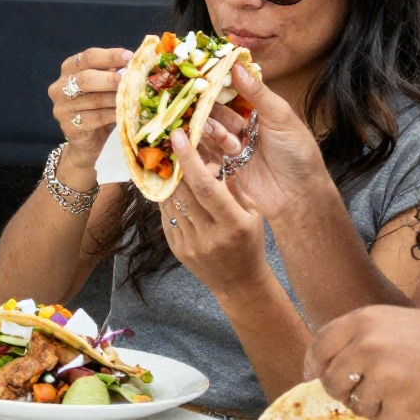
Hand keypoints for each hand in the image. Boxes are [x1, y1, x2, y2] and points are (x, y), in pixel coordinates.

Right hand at [50, 47, 128, 181]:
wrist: (87, 141)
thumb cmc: (99, 108)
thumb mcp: (105, 87)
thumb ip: (114, 74)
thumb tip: (136, 63)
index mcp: (69, 69)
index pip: (87, 57)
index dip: (109, 56)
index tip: (130, 57)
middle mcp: (59, 87)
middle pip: (85, 79)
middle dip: (111, 79)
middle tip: (131, 80)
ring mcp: (61, 108)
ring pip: (93, 100)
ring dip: (115, 99)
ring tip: (133, 98)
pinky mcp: (68, 126)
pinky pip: (95, 118)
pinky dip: (112, 115)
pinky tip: (124, 114)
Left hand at [163, 125, 269, 293]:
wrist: (240, 283)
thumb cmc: (249, 242)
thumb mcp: (252, 213)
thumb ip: (233, 187)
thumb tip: (212, 156)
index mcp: (233, 223)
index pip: (205, 187)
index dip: (189, 160)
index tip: (179, 136)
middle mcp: (210, 235)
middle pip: (183, 191)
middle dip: (175, 165)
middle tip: (169, 143)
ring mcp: (191, 245)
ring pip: (171, 203)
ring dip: (169, 181)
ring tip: (169, 163)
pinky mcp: (178, 250)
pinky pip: (167, 217)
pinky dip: (168, 200)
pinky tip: (172, 189)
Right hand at [195, 61, 332, 223]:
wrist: (299, 196)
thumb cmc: (297, 153)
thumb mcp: (281, 117)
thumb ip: (258, 93)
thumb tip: (237, 66)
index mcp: (261, 113)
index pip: (235, 93)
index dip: (219, 84)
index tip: (200, 73)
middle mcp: (246, 128)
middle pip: (219, 113)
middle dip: (204, 106)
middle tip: (185, 97)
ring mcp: (236, 148)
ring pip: (212, 132)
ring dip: (203, 127)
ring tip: (190, 122)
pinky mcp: (228, 168)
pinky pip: (210, 153)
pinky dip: (200, 146)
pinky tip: (189, 140)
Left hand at [306, 306, 419, 419]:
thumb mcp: (398, 325)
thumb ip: (363, 339)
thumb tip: (322, 366)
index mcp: (364, 319)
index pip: (319, 345)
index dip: (314, 364)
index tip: (312, 376)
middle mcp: (366, 344)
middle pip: (330, 380)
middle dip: (344, 391)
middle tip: (371, 391)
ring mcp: (380, 373)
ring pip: (354, 404)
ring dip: (375, 405)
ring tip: (407, 389)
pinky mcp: (397, 402)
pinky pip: (381, 419)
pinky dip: (397, 417)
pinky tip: (419, 400)